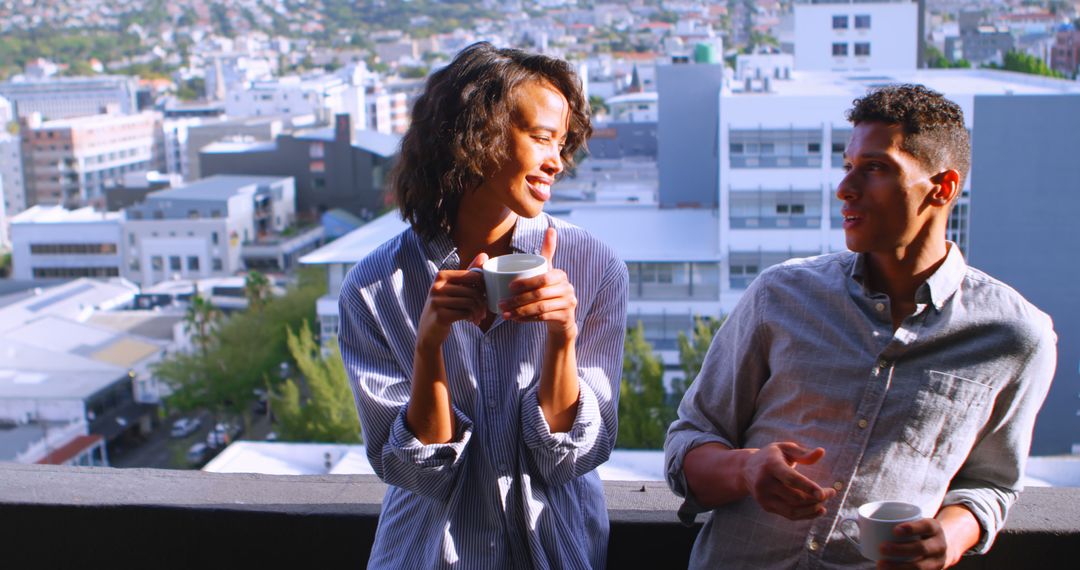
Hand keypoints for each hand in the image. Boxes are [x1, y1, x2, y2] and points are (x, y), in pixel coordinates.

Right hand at [417, 252, 487, 347]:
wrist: (429, 331)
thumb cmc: (445, 306)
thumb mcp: (455, 288)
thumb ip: (469, 272)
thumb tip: (484, 255)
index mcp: (441, 275)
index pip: (472, 276)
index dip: (483, 287)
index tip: (484, 296)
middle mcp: (437, 286)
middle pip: (472, 291)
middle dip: (482, 303)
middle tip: (483, 311)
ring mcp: (437, 301)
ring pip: (470, 303)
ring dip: (478, 312)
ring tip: (478, 317)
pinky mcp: (440, 315)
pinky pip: (465, 313)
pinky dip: (472, 317)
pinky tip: (471, 320)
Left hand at [499, 227, 577, 341]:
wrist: (562, 317)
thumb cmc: (550, 290)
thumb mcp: (549, 271)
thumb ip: (548, 251)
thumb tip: (551, 228)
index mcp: (561, 275)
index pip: (543, 278)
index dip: (526, 283)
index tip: (509, 287)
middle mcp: (568, 289)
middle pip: (540, 294)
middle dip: (518, 300)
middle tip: (502, 303)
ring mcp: (568, 304)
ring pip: (540, 308)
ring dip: (520, 311)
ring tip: (504, 313)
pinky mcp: (566, 318)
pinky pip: (543, 318)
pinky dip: (527, 319)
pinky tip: (515, 320)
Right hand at [741, 442, 834, 519]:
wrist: (746, 469)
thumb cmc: (771, 456)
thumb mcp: (785, 449)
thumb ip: (803, 453)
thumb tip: (821, 452)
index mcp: (770, 465)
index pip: (790, 479)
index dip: (808, 487)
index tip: (824, 493)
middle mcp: (764, 482)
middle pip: (795, 496)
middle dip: (817, 497)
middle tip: (831, 492)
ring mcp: (764, 496)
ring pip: (793, 509)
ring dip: (813, 508)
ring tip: (825, 503)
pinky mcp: (766, 506)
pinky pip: (789, 515)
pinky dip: (806, 515)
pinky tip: (818, 510)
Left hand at [877, 518, 948, 569]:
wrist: (938, 548)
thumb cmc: (918, 532)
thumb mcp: (915, 523)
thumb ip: (895, 522)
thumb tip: (860, 523)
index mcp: (935, 528)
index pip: (926, 526)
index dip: (911, 528)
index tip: (894, 530)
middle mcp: (939, 545)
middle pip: (921, 548)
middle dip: (900, 549)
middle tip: (881, 547)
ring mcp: (937, 561)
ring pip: (920, 567)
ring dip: (899, 567)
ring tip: (880, 564)